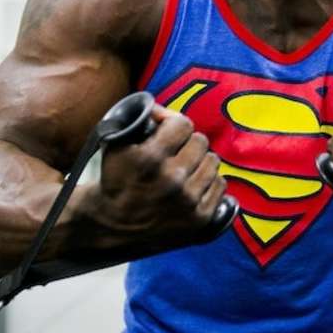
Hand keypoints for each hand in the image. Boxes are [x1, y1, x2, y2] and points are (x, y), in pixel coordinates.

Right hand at [82, 104, 228, 252]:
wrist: (111, 224)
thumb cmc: (115, 179)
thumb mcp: (116, 144)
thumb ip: (140, 120)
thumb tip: (162, 108)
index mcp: (150, 159)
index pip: (183, 124)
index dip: (174, 125)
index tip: (167, 132)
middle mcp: (172, 180)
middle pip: (201, 141)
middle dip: (187, 143)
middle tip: (176, 152)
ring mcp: (188, 201)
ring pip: (213, 161)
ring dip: (200, 161)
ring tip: (185, 168)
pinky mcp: (200, 218)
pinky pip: (220, 184)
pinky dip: (208, 182)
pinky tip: (193, 185)